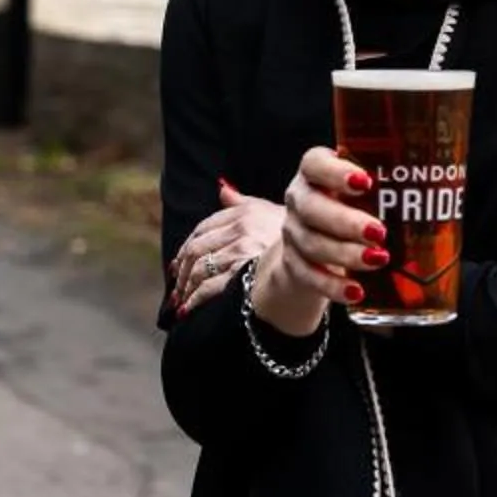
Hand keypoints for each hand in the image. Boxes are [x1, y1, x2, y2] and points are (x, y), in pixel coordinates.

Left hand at [169, 178, 283, 315]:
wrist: (320, 258)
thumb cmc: (294, 238)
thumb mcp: (271, 211)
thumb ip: (242, 202)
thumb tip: (222, 188)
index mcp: (244, 212)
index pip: (203, 228)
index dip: (187, 246)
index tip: (178, 263)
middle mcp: (241, 229)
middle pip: (197, 249)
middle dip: (181, 270)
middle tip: (176, 286)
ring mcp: (241, 251)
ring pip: (200, 269)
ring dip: (185, 288)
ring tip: (181, 301)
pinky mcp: (243, 275)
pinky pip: (209, 287)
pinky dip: (195, 299)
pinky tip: (189, 308)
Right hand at [251, 145, 388, 338]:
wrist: (314, 239)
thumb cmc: (351, 203)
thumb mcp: (362, 187)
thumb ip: (386, 181)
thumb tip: (441, 179)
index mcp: (314, 171)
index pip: (315, 163)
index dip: (336, 172)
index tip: (367, 182)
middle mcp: (299, 198)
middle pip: (312, 207)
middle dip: (346, 221)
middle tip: (379, 231)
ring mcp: (293, 232)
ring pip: (312, 243)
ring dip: (345, 254)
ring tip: (377, 260)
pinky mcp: (293, 264)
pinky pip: (309, 277)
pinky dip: (333, 286)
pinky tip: (357, 292)